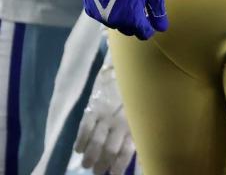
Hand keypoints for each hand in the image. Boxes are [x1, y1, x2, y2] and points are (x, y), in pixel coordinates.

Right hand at [75, 50, 135, 174]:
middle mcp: (120, 121)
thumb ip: (140, 126)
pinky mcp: (93, 106)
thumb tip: (141, 148)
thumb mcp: (143, 108)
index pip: (126, 150)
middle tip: (96, 172)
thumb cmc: (138, 89)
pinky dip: (80, 140)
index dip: (119, 164)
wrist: (127, 65)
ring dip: (89, 156)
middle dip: (102, 163)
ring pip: (95, 141)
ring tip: (86, 165)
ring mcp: (105, 114)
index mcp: (134, 122)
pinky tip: (77, 150)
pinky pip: (84, 127)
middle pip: (109, 149)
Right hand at [83, 0, 167, 39]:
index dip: (149, 27)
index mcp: (132, 18)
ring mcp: (101, 16)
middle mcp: (115, 21)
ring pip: (116, 24)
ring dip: (123, 17)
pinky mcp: (90, 10)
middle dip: (137, 22)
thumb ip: (158, 12)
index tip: (151, 18)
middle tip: (140, 6)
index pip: (143, 34)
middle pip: (130, 30)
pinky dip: (110, 11)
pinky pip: (104, 16)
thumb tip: (162, 28)